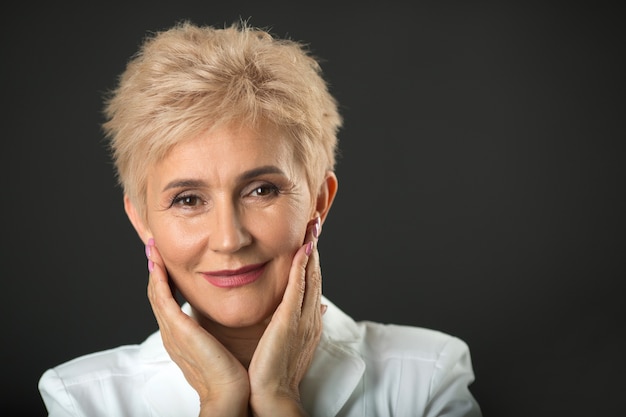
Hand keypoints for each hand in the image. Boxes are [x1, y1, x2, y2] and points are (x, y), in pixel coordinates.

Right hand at [146, 239, 249, 416]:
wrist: (229, 395)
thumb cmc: (228, 373)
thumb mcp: (216, 345)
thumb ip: (212, 329)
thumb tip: (220, 315)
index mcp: (179, 336)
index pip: (166, 300)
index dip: (162, 278)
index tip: (163, 257)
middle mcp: (171, 333)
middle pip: (155, 293)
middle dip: (153, 268)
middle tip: (152, 245)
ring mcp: (172, 332)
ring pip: (156, 293)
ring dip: (153, 268)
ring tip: (152, 247)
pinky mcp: (179, 332)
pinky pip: (163, 301)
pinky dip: (158, 281)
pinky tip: (158, 265)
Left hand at [247, 217, 324, 416]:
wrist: (272, 396)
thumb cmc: (273, 373)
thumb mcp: (286, 344)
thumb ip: (291, 324)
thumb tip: (302, 310)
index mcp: (308, 322)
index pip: (312, 284)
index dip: (313, 260)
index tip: (310, 239)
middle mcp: (310, 318)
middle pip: (316, 275)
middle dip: (316, 248)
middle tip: (315, 224)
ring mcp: (302, 319)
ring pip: (311, 277)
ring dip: (312, 251)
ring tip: (312, 228)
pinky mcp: (289, 322)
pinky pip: (298, 289)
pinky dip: (303, 267)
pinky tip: (303, 249)